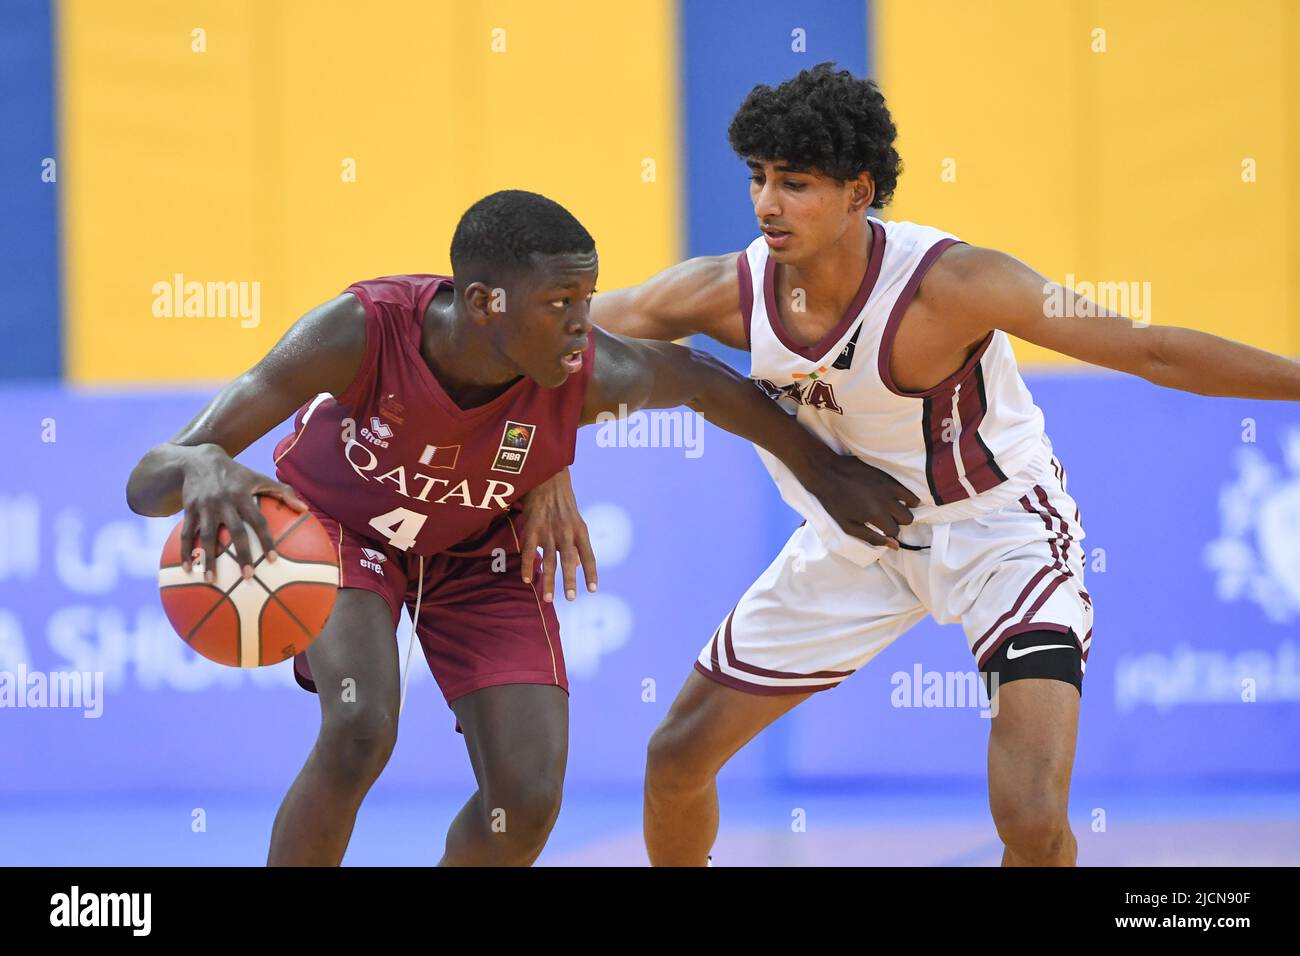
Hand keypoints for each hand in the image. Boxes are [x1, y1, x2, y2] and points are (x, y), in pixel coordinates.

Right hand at [178, 445, 308, 581]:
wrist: (199, 459)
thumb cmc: (236, 474)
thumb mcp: (259, 478)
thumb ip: (283, 492)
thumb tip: (305, 509)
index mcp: (243, 496)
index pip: (258, 521)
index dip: (267, 540)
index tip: (273, 559)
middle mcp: (224, 502)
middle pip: (235, 532)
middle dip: (242, 555)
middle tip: (248, 576)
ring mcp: (205, 507)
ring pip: (206, 536)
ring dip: (208, 559)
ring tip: (210, 580)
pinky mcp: (189, 509)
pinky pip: (186, 533)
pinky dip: (186, 551)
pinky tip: (187, 569)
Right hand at [516, 468, 596, 601]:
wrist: (547, 477)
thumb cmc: (563, 500)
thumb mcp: (576, 519)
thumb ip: (577, 542)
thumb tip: (578, 565)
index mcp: (581, 530)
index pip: (589, 556)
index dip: (591, 573)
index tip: (592, 590)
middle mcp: (567, 532)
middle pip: (569, 561)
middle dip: (569, 582)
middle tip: (570, 599)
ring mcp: (549, 531)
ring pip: (549, 561)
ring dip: (549, 581)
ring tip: (548, 599)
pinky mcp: (533, 527)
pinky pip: (530, 551)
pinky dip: (528, 566)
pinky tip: (528, 580)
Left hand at [803, 454, 919, 549]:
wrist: (828, 474)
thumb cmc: (835, 503)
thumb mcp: (849, 527)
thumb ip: (872, 538)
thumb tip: (895, 546)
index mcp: (876, 515)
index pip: (894, 531)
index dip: (887, 532)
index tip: (880, 529)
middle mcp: (887, 501)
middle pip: (907, 518)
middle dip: (898, 522)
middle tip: (886, 519)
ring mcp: (889, 487)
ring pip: (913, 503)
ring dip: (904, 509)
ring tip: (893, 509)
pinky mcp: (888, 476)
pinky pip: (907, 489)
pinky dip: (907, 497)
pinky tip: (896, 498)